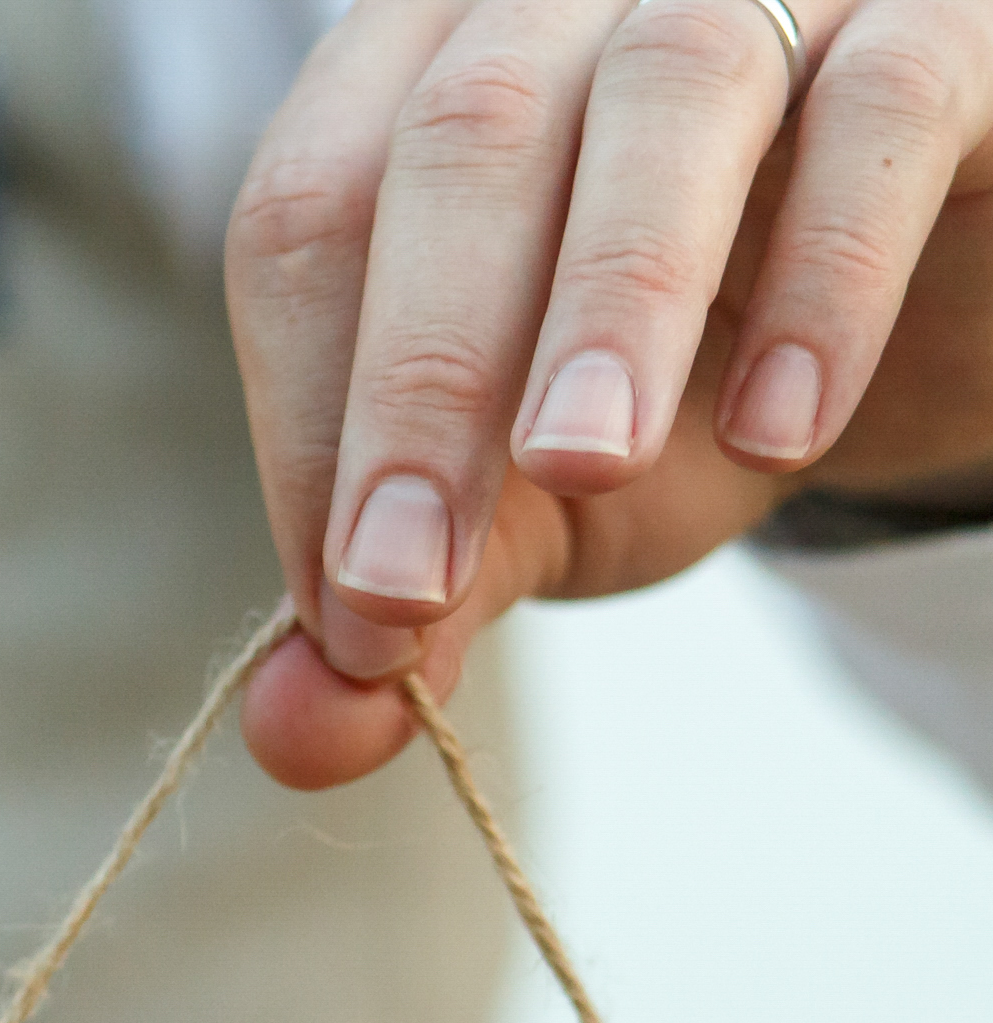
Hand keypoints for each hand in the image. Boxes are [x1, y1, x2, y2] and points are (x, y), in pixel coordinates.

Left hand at [229, 0, 992, 786]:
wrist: (931, 316)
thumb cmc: (690, 380)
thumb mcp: (540, 494)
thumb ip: (429, 583)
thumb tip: (304, 742)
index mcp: (416, 71)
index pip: (307, 214)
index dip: (308, 413)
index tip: (352, 609)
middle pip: (459, 137)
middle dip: (423, 374)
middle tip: (412, 585)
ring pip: (668, 84)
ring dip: (610, 295)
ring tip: (585, 468)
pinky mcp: (950, 16)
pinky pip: (888, 104)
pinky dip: (827, 270)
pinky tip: (785, 427)